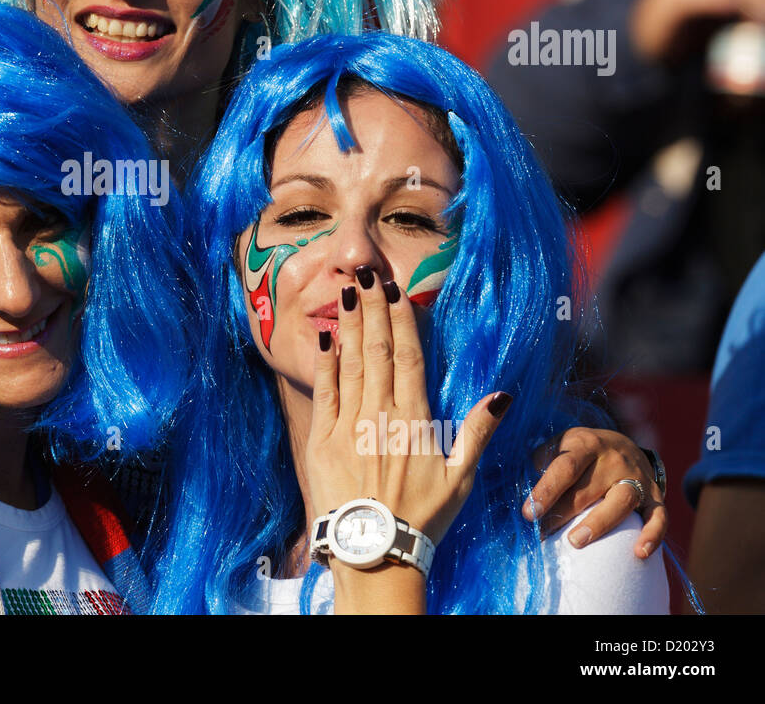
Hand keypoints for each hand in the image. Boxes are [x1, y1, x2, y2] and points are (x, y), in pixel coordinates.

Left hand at [305, 267, 510, 607]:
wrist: (374, 551)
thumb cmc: (421, 518)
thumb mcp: (461, 477)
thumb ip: (478, 431)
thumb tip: (502, 394)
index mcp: (414, 419)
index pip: (408, 357)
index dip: (400, 319)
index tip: (395, 289)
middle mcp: (380, 414)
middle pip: (376, 350)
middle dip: (371, 307)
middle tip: (365, 272)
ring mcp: (348, 424)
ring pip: (349, 363)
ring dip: (348, 324)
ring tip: (345, 289)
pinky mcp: (322, 439)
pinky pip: (324, 392)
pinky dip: (324, 362)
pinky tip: (325, 335)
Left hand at [524, 428, 667, 558]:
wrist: (624, 445)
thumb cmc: (580, 452)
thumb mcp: (561, 446)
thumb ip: (542, 462)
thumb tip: (519, 488)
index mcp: (586, 444)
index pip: (565, 468)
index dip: (546, 491)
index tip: (529, 514)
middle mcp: (614, 460)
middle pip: (588, 490)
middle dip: (562, 514)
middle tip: (542, 535)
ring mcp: (637, 477)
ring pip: (622, 501)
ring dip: (599, 523)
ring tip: (576, 542)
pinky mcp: (655, 495)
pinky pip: (659, 517)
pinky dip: (652, 535)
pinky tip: (639, 554)